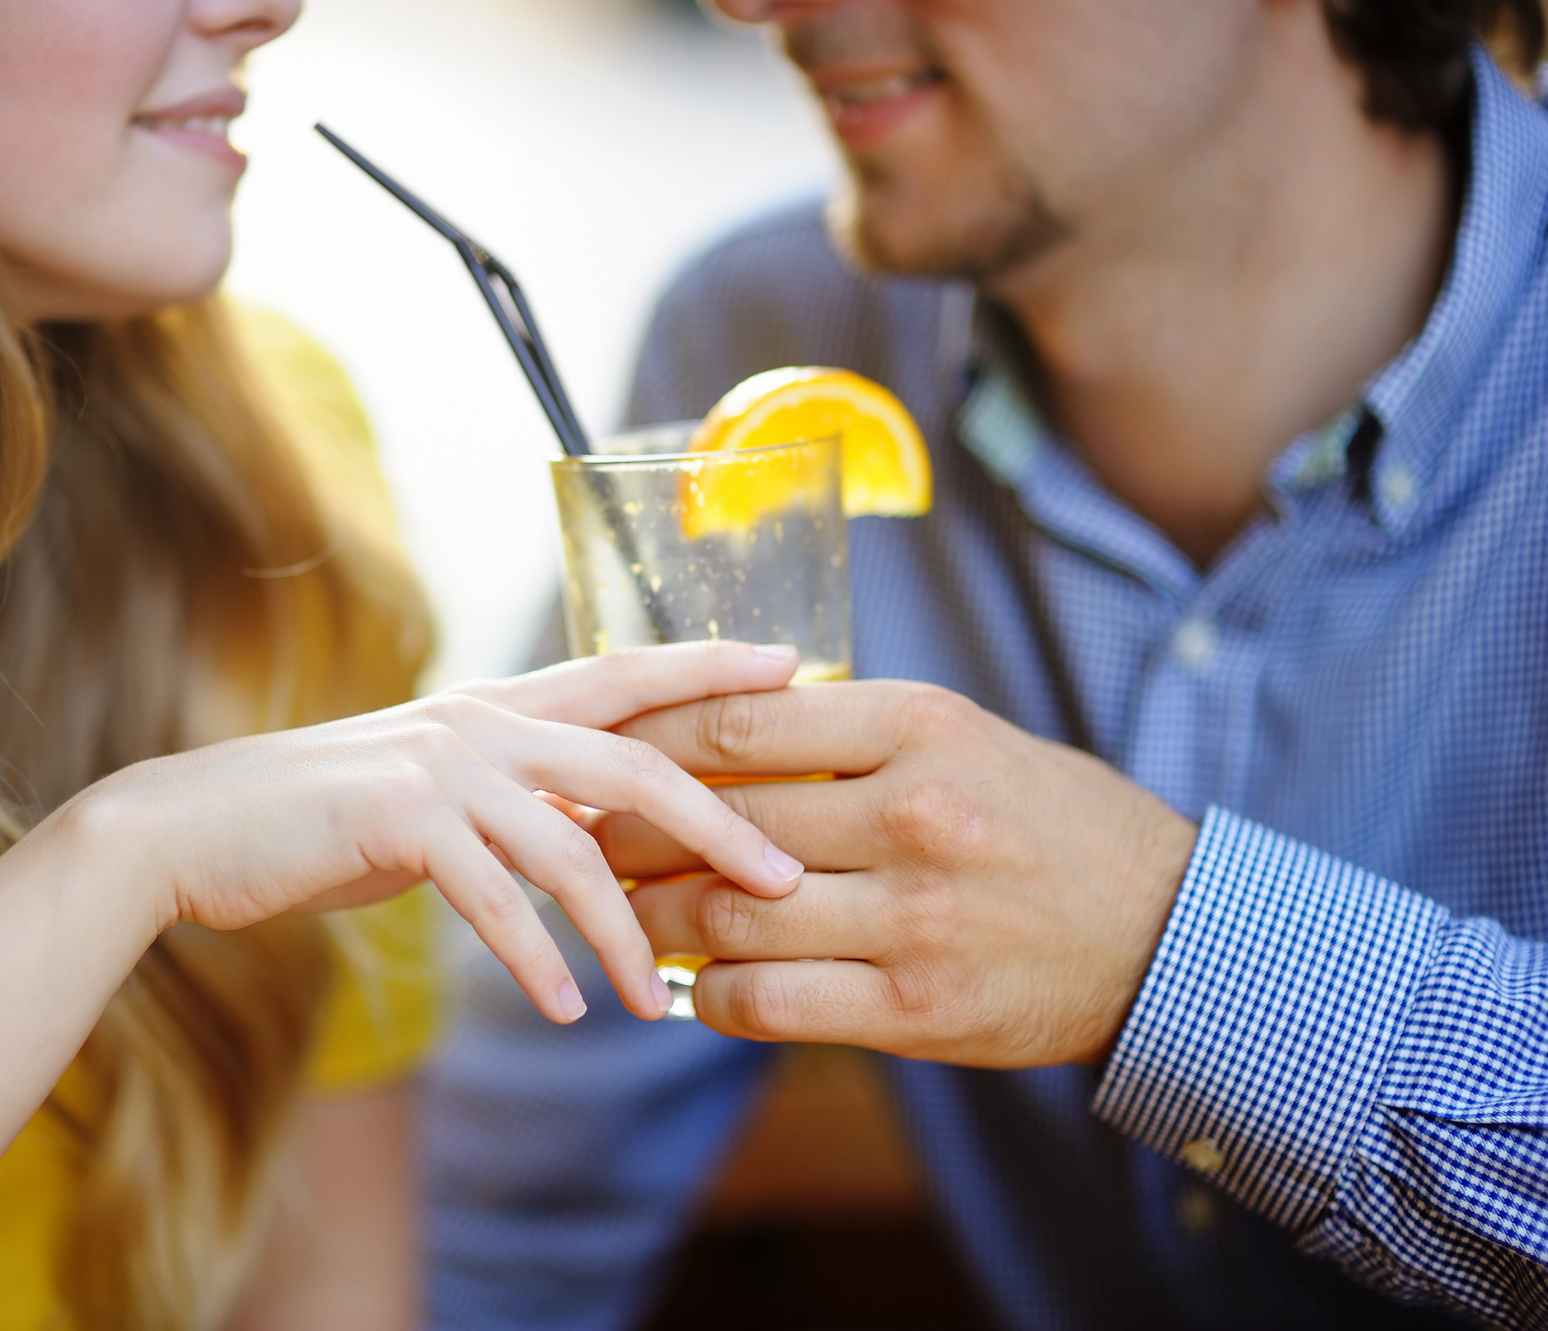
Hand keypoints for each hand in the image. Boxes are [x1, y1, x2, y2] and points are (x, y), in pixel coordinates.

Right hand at [52, 642, 807, 1024]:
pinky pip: (495, 898)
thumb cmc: (321, 818)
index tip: (796, 667)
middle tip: (786, 881)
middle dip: (720, 822)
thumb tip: (600, 838)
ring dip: (626, 935)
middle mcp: (482, 719)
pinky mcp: (397, 818)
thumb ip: (517, 800)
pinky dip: (536, 958)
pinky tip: (564, 1008)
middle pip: (636, 760)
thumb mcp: (435, 794)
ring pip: (574, 846)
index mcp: (498, 704)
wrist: (194, 827)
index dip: (712, 667)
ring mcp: (441, 763)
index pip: (627, 672)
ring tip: (659, 1004)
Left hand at [595, 680, 1196, 1064]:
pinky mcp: (915, 1011)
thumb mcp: (965, 738)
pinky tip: (688, 983)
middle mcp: (913, 815)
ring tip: (620, 906)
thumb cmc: (1052, 823)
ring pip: (726, 917)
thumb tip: (714, 730)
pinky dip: (706, 995)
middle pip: (713, 820)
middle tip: (582, 835)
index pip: (735, 723)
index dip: (645, 740)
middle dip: (625, 832)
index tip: (600, 752)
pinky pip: (766, 1003)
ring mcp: (914, 919)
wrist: (1167, 934)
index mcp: (919, 728)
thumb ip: (850, 734)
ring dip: (652, 915)